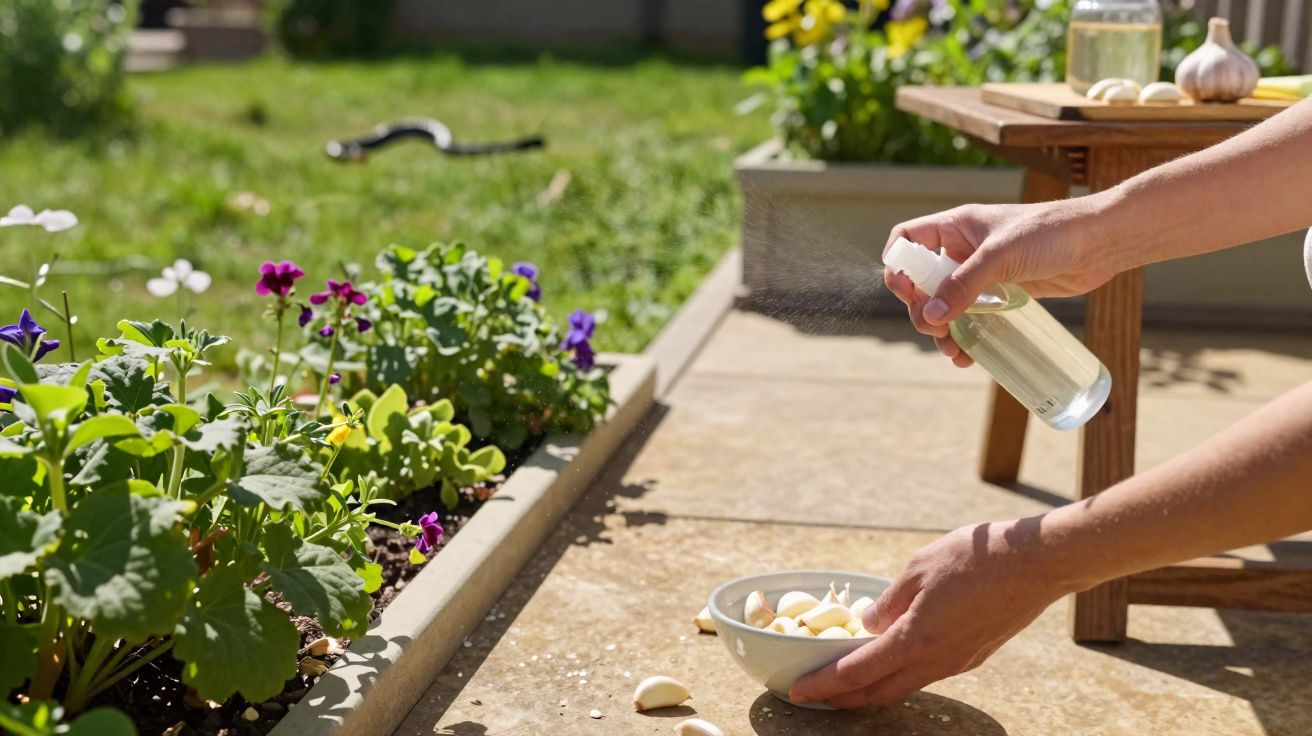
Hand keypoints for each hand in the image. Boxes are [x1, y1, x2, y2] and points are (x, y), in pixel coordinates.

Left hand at [788, 520, 1067, 708]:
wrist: (1037, 564)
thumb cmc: (976, 557)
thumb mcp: (918, 568)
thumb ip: (888, 600)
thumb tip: (867, 624)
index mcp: (915, 639)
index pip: (856, 673)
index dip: (823, 685)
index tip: (796, 691)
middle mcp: (936, 661)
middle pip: (878, 693)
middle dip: (842, 699)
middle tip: (814, 695)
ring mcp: (958, 662)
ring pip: (904, 686)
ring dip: (871, 688)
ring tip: (844, 680)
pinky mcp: (974, 656)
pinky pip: (926, 673)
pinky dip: (899, 674)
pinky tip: (889, 659)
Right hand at [883, 199, 1121, 366]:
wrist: (1100, 242)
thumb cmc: (1051, 233)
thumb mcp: (1000, 256)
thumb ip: (964, 285)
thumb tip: (929, 316)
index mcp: (956, 227)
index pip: (908, 239)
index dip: (898, 264)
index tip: (904, 291)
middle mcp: (964, 249)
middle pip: (922, 281)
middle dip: (921, 309)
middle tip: (934, 330)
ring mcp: (983, 273)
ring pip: (945, 305)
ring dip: (942, 330)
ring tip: (953, 351)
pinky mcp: (1003, 294)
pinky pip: (972, 317)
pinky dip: (966, 336)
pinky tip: (970, 355)